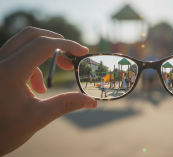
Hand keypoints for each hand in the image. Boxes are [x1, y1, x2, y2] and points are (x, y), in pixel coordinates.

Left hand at [0, 27, 96, 155]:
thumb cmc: (5, 131)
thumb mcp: (38, 117)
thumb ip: (66, 104)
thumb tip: (92, 102)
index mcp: (9, 72)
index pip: (42, 45)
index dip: (66, 45)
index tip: (83, 52)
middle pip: (31, 35)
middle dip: (56, 43)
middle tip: (71, 58)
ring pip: (24, 43)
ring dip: (46, 54)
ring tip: (58, 74)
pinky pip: (18, 55)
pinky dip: (34, 64)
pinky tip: (37, 87)